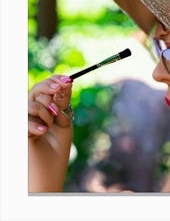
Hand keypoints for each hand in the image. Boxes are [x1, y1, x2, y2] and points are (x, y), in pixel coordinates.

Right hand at [28, 75, 72, 191]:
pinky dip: (36, 124)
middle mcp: (33, 112)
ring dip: (46, 113)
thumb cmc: (57, 151)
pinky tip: (43, 131)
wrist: (47, 174)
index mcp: (45, 110)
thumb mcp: (64, 123)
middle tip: (60, 88)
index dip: (56, 80)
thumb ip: (63, 103)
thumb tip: (67, 82)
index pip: (47, 88)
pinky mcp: (18, 131)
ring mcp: (24, 120)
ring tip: (49, 127)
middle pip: (37, 90)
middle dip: (50, 87)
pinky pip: (24, 118)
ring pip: (33, 103)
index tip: (68, 79)